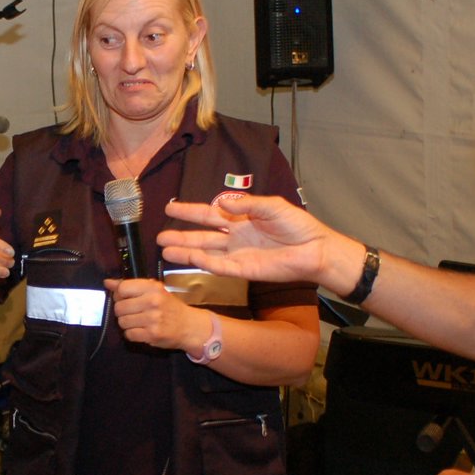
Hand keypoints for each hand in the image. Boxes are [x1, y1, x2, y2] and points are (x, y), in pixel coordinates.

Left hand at [104, 278, 212, 352]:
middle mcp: (152, 302)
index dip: (119, 295)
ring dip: (126, 323)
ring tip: (137, 322)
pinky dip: (131, 334)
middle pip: (119, 307)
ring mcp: (152, 319)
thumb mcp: (154, 291)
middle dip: (122, 311)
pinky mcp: (152, 335)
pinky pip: (129, 334)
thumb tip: (107, 282)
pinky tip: (140, 330)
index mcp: (153, 288)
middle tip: (132, 312)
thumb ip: (130, 286)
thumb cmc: (170, 307)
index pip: (123, 288)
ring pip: (122, 322)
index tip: (125, 298)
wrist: (189, 326)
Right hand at [157, 196, 332, 283]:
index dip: (189, 212)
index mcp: (241, 219)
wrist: (314, 249)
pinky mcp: (244, 270)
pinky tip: (187, 258)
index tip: (170, 208)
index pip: (209, 215)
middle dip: (180, 236)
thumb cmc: (297, 225)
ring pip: (205, 253)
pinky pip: (219, 266)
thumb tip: (224, 203)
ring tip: (164, 250)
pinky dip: (202, 262)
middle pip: (202, 236)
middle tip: (159, 236)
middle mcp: (235, 237)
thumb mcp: (272, 206)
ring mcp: (238, 254)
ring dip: (185, 252)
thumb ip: (248, 205)